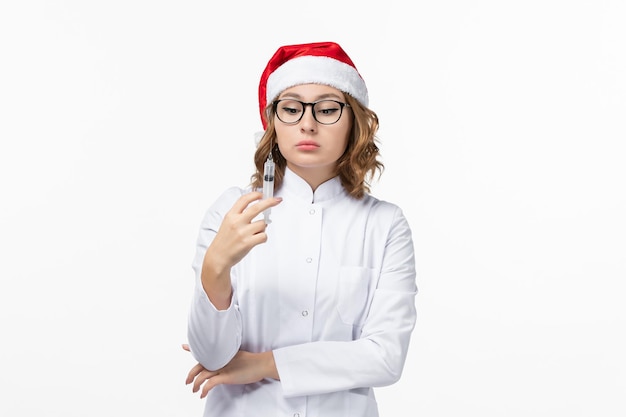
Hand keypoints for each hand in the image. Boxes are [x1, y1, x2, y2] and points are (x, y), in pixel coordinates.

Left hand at [185, 350, 277, 398]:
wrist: (261, 364)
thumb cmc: (252, 361)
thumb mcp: (237, 357)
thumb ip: (228, 359)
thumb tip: (223, 364)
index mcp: (222, 354)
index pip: (205, 352)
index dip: (192, 349)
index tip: (184, 346)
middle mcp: (220, 360)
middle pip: (199, 366)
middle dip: (191, 374)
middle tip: (187, 381)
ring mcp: (222, 368)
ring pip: (202, 376)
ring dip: (196, 384)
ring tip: (194, 390)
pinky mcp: (226, 376)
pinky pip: (210, 384)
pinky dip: (204, 390)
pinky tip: (202, 394)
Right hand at [201, 192, 281, 307]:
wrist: (218, 256)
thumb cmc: (225, 240)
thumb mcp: (228, 222)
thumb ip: (239, 214)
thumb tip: (257, 207)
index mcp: (231, 215)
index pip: (244, 200)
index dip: (255, 195)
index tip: (262, 194)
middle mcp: (237, 222)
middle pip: (257, 207)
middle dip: (270, 202)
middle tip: (278, 200)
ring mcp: (243, 232)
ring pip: (263, 224)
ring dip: (262, 228)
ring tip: (254, 233)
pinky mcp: (248, 243)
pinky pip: (264, 236)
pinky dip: (263, 238)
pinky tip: (256, 240)